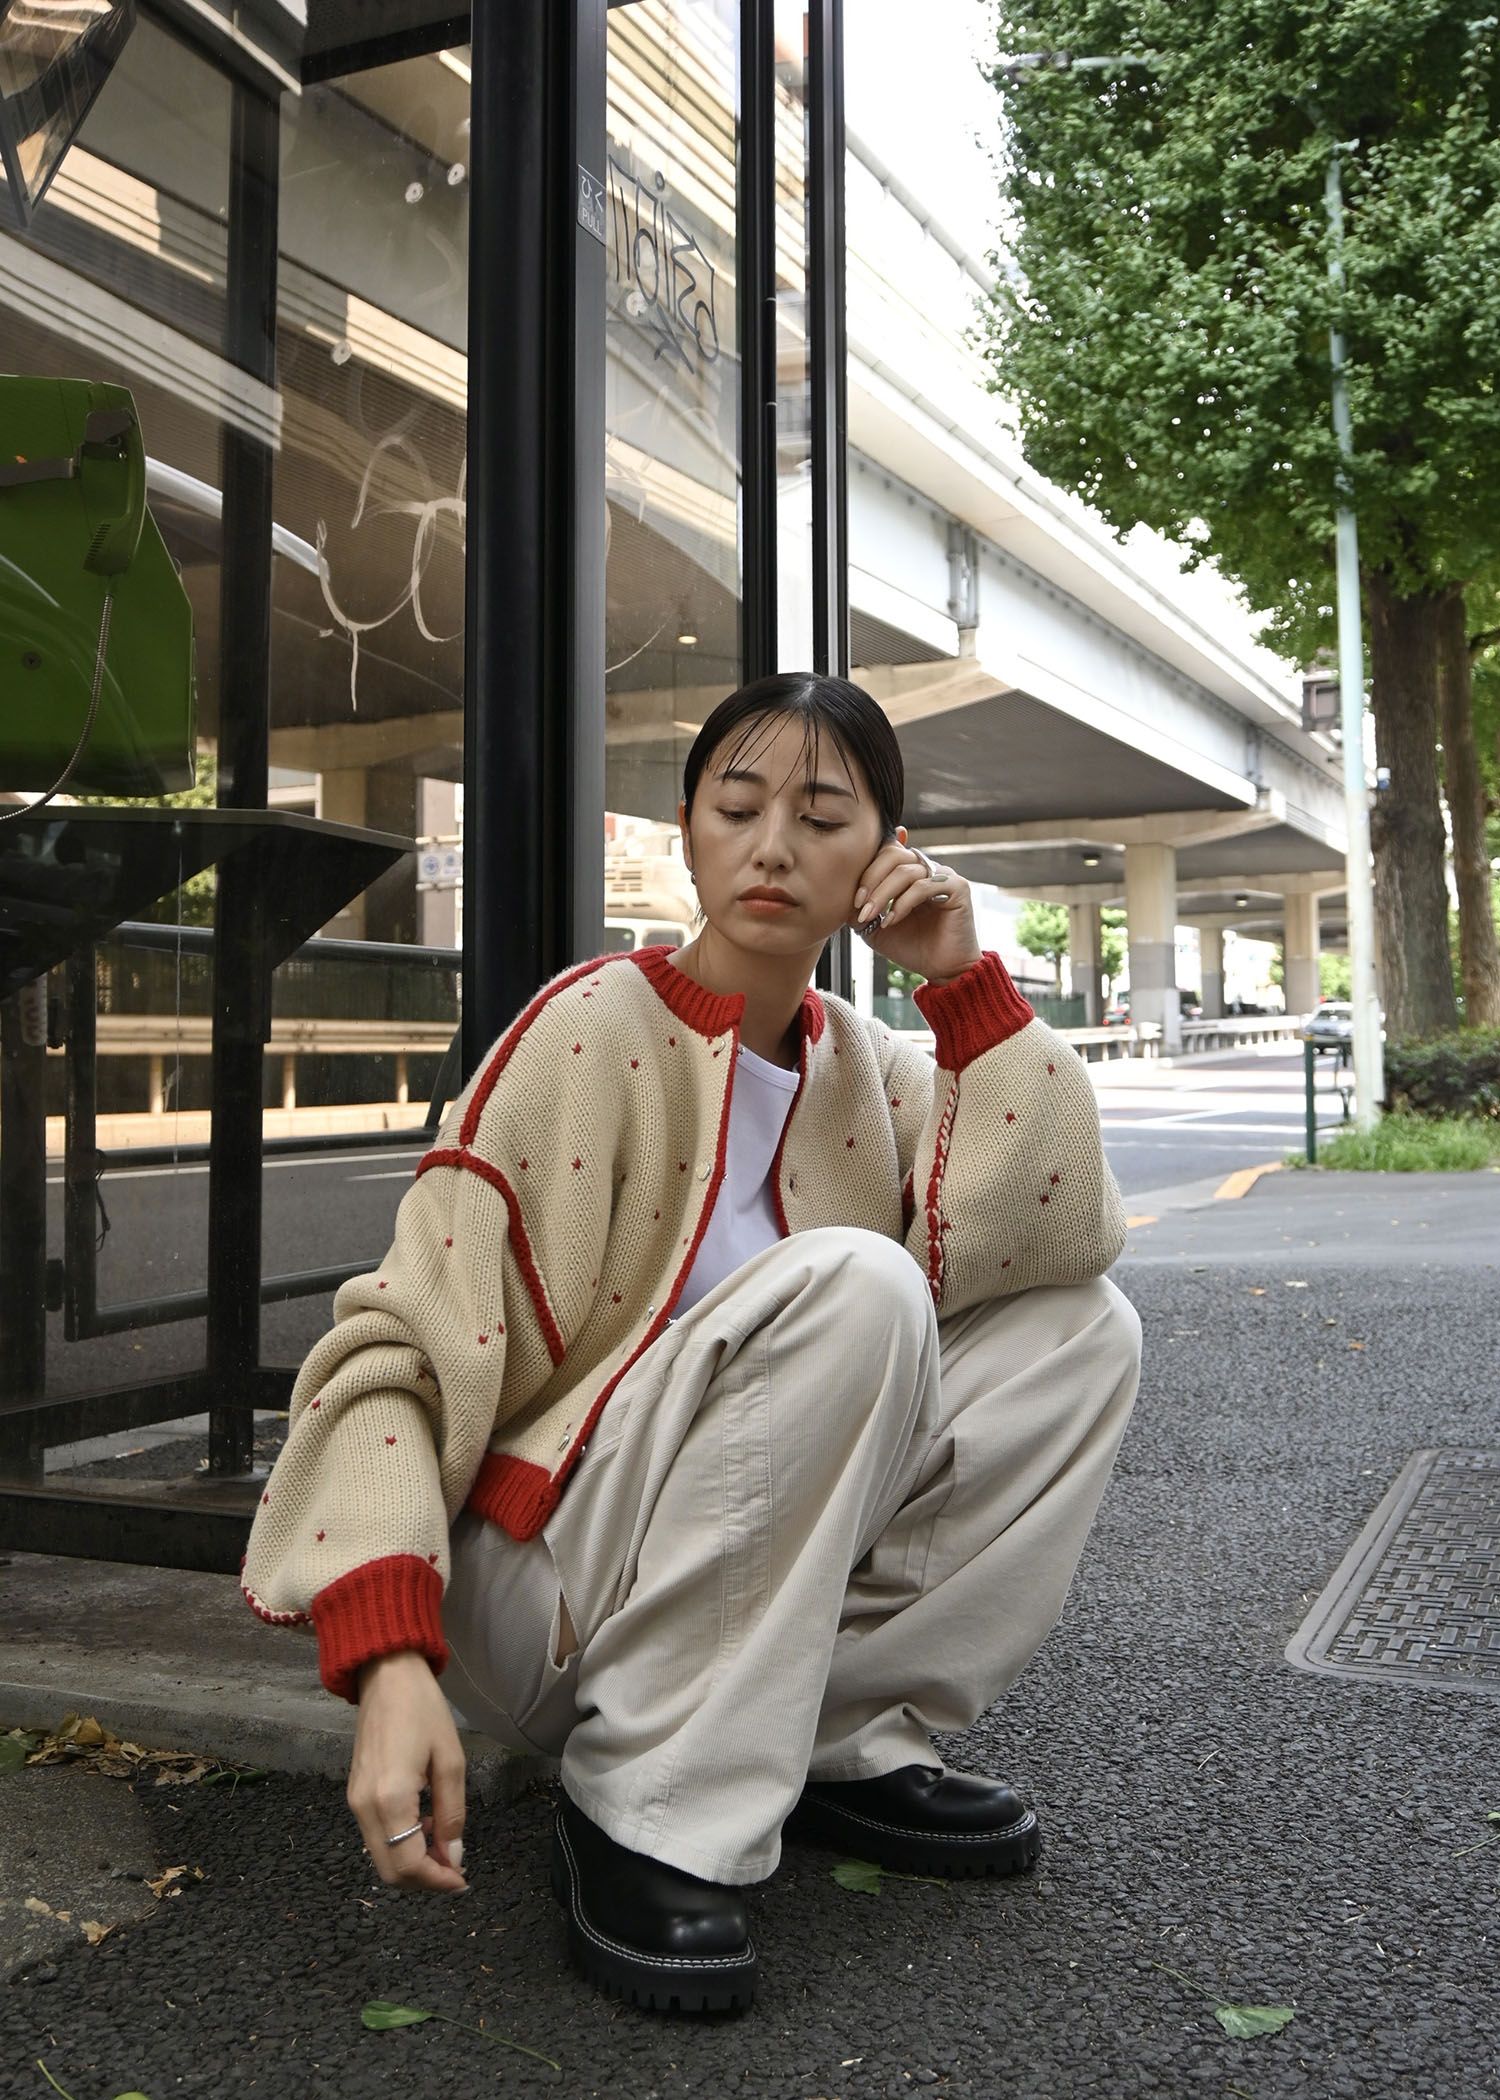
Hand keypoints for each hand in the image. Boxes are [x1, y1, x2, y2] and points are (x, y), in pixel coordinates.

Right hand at [347, 1650, 468, 1893]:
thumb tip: (454, 1857)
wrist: (386, 1675)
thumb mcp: (451, 1760)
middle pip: (390, 1871)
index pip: (409, 1865)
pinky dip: (400, 1844)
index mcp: (390, 1799)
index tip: (462, 1880)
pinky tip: (423, 1825)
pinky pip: (376, 1837)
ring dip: (413, 1862)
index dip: (437, 1881)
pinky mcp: (353, 1794)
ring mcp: (354, 1802)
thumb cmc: (424, 1710)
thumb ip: (452, 1813)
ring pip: (381, 1857)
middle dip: (424, 1879)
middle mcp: (364, 1808)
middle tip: (455, 1868)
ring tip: (444, 1842)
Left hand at [849, 827, 980, 983]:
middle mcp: (926, 869)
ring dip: (882, 894)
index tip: (854, 899)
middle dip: (870, 879)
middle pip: (893, 854)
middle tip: (859, 904)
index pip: (885, 852)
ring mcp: (943, 876)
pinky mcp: (957, 887)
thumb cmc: (912, 947)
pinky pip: (923, 886)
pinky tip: (892, 920)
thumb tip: (841, 893)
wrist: (941, 970)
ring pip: (905, 871)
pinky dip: (902, 903)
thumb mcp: (875, 927)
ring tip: (871, 916)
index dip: (865, 869)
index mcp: (909, 873)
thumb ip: (860, 907)